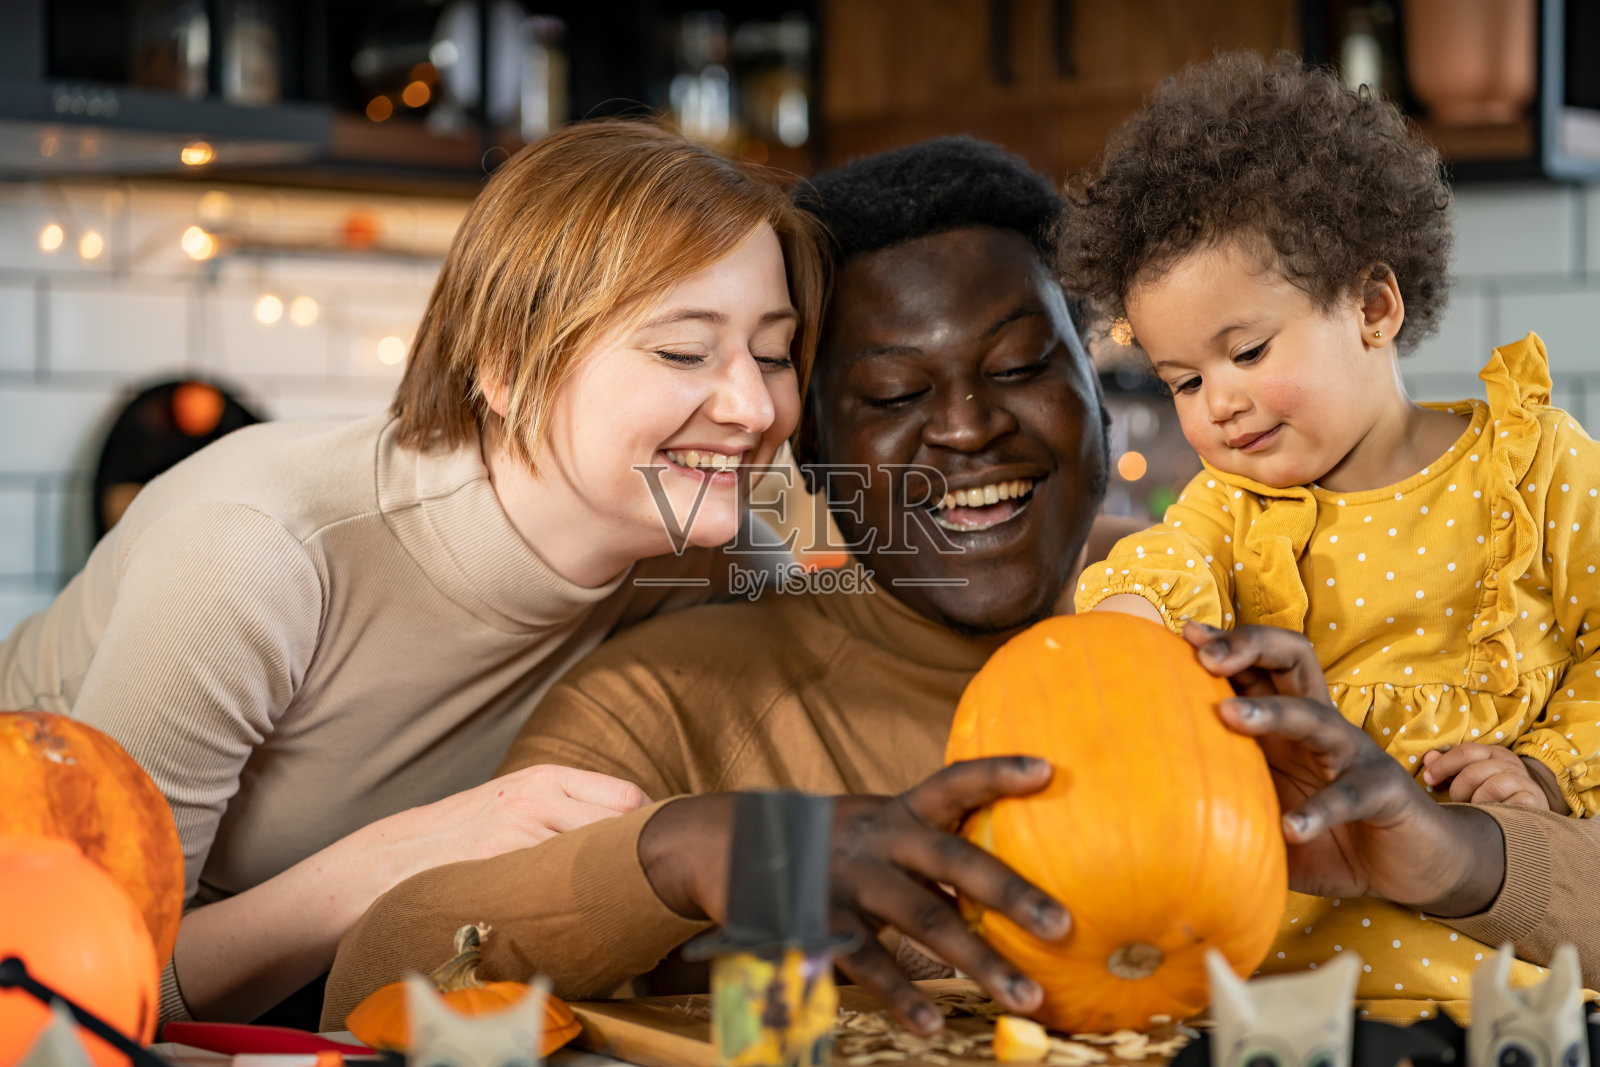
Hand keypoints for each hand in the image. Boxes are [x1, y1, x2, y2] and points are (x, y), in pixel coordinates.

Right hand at [360, 764, 650, 892]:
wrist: (394, 859)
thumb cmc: (462, 837)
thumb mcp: (514, 804)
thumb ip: (563, 809)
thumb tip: (625, 833)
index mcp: (545, 777)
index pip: (628, 796)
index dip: (648, 828)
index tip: (655, 855)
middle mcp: (538, 796)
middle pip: (622, 824)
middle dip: (639, 859)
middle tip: (653, 890)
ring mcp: (520, 828)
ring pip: (597, 857)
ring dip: (616, 887)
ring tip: (628, 914)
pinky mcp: (502, 862)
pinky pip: (561, 886)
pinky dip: (581, 907)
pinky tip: (586, 926)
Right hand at [639, 758, 1070, 1034]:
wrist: (723, 843)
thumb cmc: (825, 843)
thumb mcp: (873, 827)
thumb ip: (925, 846)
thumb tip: (1002, 880)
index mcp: (896, 812)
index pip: (953, 783)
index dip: (998, 773)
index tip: (1047, 770)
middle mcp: (878, 840)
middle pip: (954, 860)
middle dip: (1012, 893)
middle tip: (1064, 925)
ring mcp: (848, 880)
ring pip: (923, 919)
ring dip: (978, 960)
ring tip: (1025, 998)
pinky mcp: (818, 920)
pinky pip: (867, 963)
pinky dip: (901, 996)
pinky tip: (932, 1023)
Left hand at [1181, 622, 1506, 916]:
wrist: (1405, 868)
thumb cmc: (1324, 837)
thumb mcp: (1264, 814)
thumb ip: (1220, 806)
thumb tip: (1150, 814)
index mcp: (1285, 723)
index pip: (1256, 665)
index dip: (1223, 645)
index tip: (1182, 636)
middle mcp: (1318, 726)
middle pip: (1292, 660)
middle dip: (1248, 647)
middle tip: (1206, 657)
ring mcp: (1353, 754)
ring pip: (1314, 716)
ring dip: (1272, 712)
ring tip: (1230, 716)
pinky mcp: (1383, 791)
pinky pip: (1349, 794)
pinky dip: (1319, 811)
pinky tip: (1290, 829)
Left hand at [1422, 744, 1559, 810]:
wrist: (1530, 815)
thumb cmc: (1493, 795)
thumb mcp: (1471, 777)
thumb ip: (1449, 767)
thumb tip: (1428, 757)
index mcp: (1492, 753)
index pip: (1466, 751)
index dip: (1443, 765)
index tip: (1428, 779)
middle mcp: (1509, 763)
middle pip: (1473, 771)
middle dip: (1458, 790)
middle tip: (1458, 801)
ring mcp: (1524, 780)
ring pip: (1490, 788)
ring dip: (1476, 802)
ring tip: (1476, 809)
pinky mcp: (1534, 799)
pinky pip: (1510, 804)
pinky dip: (1496, 811)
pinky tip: (1493, 815)